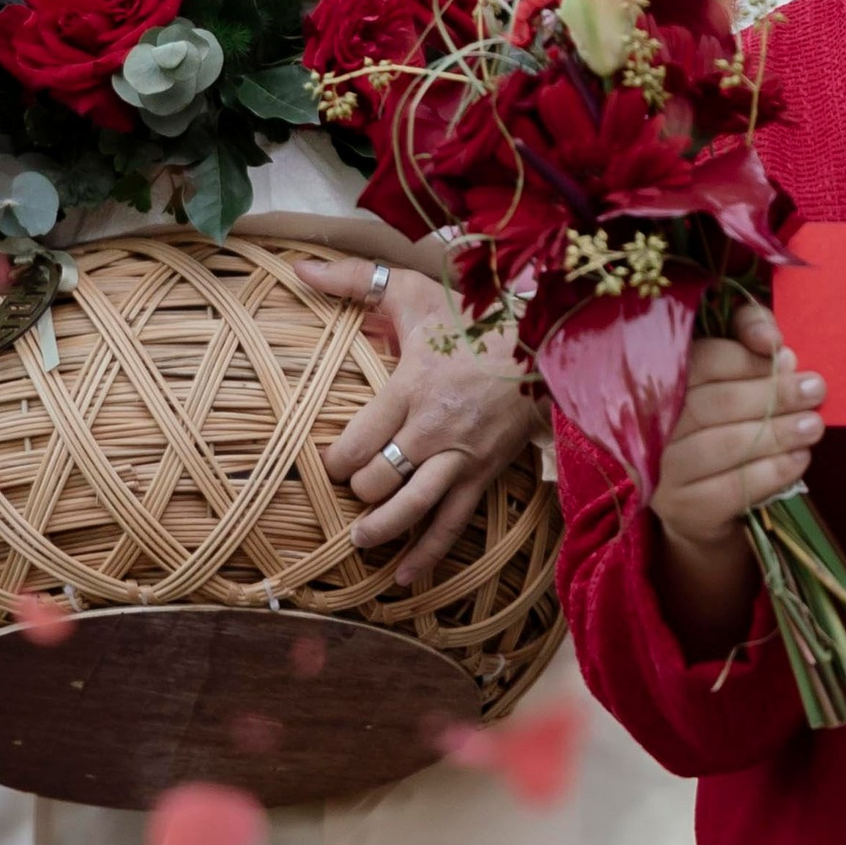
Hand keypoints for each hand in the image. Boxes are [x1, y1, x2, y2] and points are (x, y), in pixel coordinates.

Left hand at [300, 257, 538, 588]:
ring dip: (380, 532)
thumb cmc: (473, 318)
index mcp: (409, 390)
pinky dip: (428, 556)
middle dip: (357, 492)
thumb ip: (355, 280)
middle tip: (350, 489)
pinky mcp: (483, 475)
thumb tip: (300, 266)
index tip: (329, 461)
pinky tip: (405, 578)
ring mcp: (459, 458)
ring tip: (360, 541)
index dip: (334, 463)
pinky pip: (452, 525)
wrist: (546, 340)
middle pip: (377, 482)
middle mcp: (430, 431)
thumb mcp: (414, 293)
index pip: (354, 446)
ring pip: (410, 511)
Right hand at [648, 302, 824, 657]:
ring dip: (776, 430)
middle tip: (817, 385)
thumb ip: (744, 352)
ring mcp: (656, 474)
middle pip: (712, 397)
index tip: (783, 346)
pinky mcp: (678, 514)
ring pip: (722, 442)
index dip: (743, 348)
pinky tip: (800, 464)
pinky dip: (769, 474)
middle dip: (771, 390)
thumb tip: (773, 330)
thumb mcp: (730, 396)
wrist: (702, 535)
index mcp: (652, 388)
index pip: (697, 358)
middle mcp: (645, 430)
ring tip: (816, 422)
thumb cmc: (726, 445)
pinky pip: (729, 490)